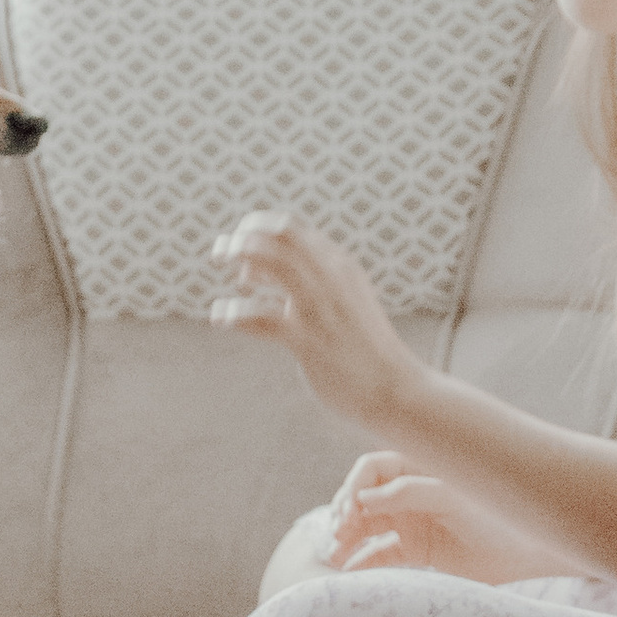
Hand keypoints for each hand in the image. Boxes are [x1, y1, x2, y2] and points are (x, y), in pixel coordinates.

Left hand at [209, 213, 414, 427]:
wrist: (396, 389)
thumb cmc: (363, 349)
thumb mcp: (342, 302)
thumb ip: (308, 284)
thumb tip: (258, 273)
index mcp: (340, 266)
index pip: (292, 227)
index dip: (257, 227)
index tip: (240, 241)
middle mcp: (331, 277)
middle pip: (280, 235)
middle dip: (243, 237)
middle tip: (220, 252)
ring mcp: (320, 307)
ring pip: (274, 262)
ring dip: (238, 259)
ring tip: (221, 274)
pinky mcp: (307, 339)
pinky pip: (260, 316)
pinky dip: (234, 313)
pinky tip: (221, 317)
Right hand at [325, 452, 551, 586]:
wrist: (528, 550)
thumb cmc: (496, 513)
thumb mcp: (451, 497)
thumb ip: (407, 493)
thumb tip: (362, 500)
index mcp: (417, 468)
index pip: (370, 469)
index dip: (354, 487)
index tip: (350, 512)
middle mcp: (409, 492)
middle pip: (361, 498)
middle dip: (343, 514)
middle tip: (337, 537)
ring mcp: (410, 521)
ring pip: (365, 527)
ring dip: (346, 539)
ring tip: (333, 556)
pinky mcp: (416, 550)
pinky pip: (380, 554)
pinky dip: (363, 562)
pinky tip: (350, 572)